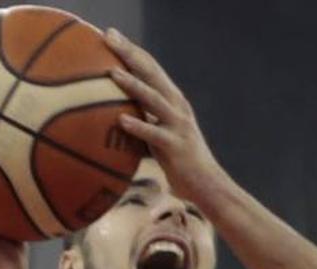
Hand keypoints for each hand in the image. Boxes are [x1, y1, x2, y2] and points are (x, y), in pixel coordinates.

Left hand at [104, 29, 227, 203]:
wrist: (207, 184)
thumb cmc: (178, 161)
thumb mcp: (160, 134)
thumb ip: (144, 119)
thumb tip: (114, 113)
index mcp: (173, 100)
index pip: (151, 68)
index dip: (132, 50)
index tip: (110, 35)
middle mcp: (177, 106)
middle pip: (152, 73)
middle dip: (130, 54)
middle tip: (109, 38)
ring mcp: (178, 125)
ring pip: (154, 99)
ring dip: (133, 85)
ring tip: (112, 73)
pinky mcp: (176, 146)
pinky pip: (154, 134)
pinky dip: (138, 126)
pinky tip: (121, 120)